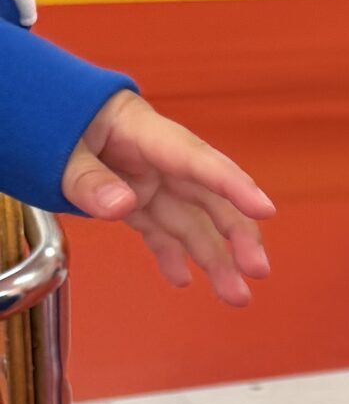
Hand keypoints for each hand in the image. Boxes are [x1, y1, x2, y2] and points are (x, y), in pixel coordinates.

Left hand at [61, 89, 273, 307]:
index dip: (231, 184)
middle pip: (206, 196)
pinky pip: (159, 230)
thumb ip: (87, 177)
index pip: (193, 159)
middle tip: (257, 269)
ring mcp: (146, 179)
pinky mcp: (134, 198)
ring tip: (235, 295)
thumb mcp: (57, 146)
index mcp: (140, 130)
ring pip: (191, 221)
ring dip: (215, 258)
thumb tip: (124, 204)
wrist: (30, 108)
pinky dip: (171, 254)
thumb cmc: (47, 116)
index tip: (263, 209)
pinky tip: (183, 280)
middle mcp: (153, 158)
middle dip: (237, 234)